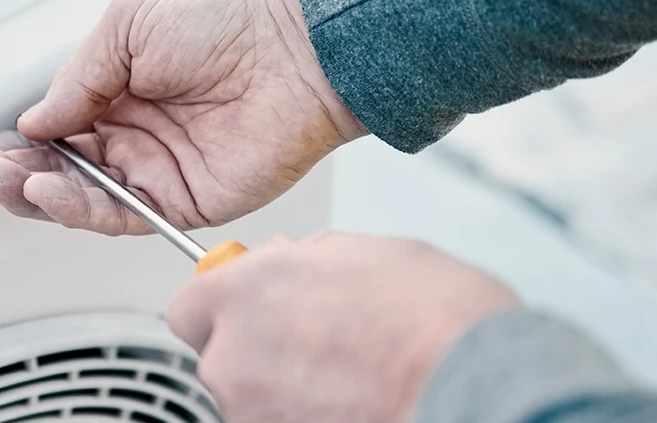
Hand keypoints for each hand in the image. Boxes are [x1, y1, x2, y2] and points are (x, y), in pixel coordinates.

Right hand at [0, 0, 365, 234]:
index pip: (50, 131)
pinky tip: (47, 192)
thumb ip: (78, 76)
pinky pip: (118, 216)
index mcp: (116, 92)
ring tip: (2, 181)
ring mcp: (154, 172)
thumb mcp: (130, 24)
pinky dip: (77, 208)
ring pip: (78, 198)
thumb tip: (36, 120)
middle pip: (56, 171)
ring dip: (33, 194)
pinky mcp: (180, 203)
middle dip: (10, 175)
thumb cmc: (227, 23)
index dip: (14, 145)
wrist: (297, 51)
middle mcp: (131, 137)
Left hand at [167, 233, 519, 422]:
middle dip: (261, 348)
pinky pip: (280, 421)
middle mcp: (232, 357)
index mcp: (242, 293)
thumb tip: (292, 259)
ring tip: (348, 376)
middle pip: (221, 355)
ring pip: (251, 397)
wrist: (466, 386)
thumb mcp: (366, 251)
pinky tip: (351, 401)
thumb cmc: (431, 320)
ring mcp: (250, 412)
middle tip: (319, 341)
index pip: (190, 305)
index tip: (253, 307)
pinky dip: (306, 416)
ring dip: (286, 388)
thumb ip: (306, 258)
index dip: (227, 306)